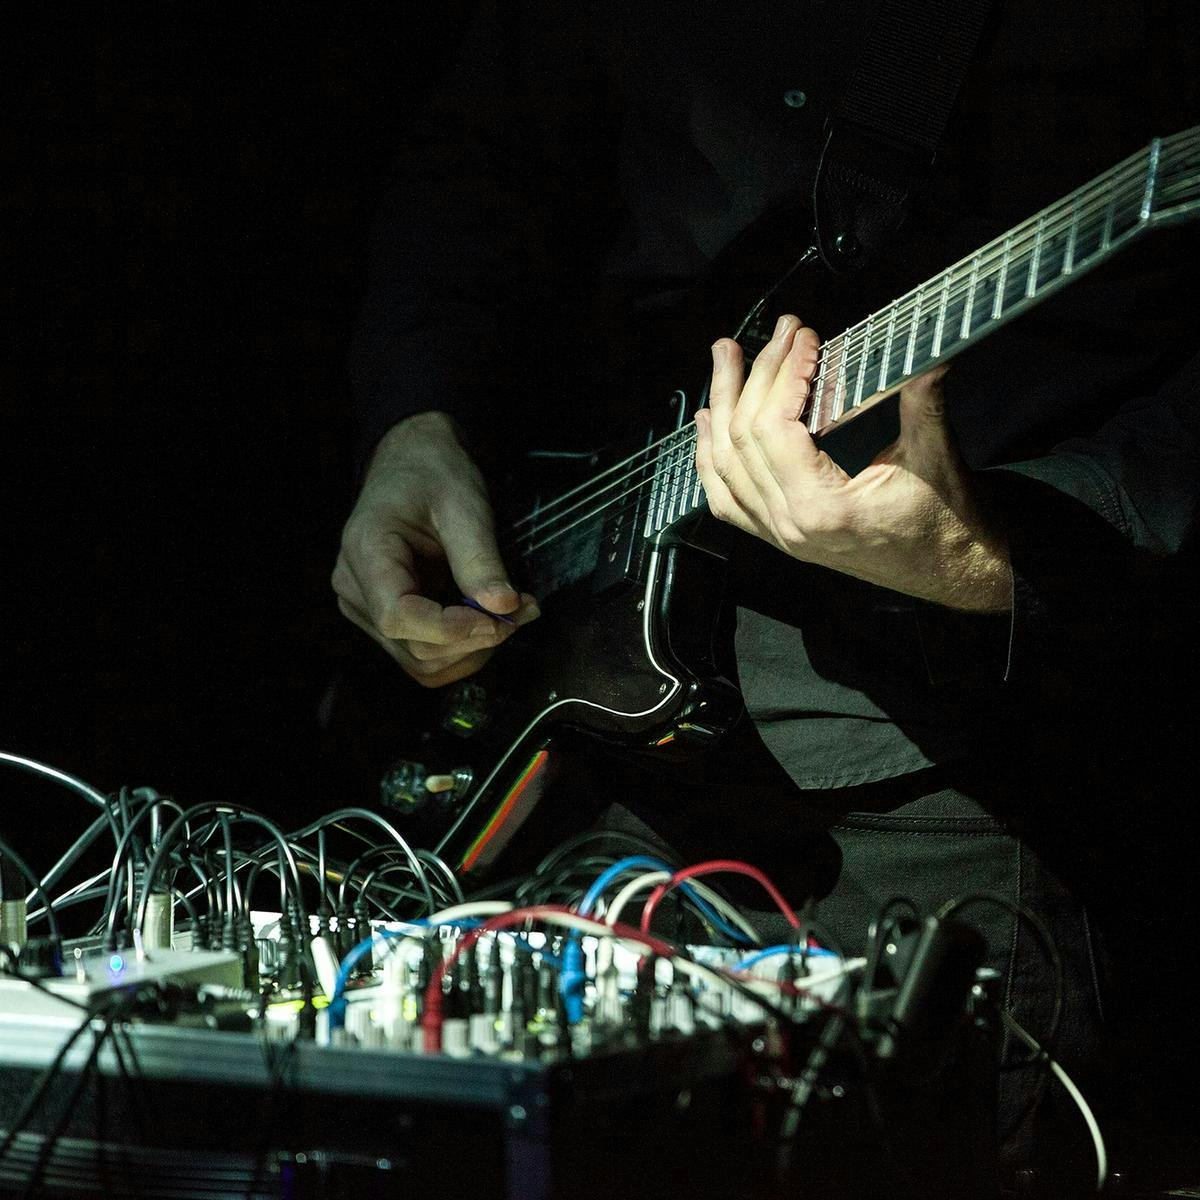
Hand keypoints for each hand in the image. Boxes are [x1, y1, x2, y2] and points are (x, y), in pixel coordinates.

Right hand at [332, 412, 538, 686]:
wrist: (413, 464)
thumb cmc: (433, 474)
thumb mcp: (463, 504)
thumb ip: (480, 557)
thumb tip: (504, 607)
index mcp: (366, 552)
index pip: (398, 617)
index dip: (451, 629)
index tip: (499, 617)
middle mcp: (356, 589)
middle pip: (414, 647)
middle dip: (476, 639)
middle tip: (523, 609)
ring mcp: (367, 609)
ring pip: (422, 662)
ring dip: (474, 649)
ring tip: (511, 614)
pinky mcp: (387, 620)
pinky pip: (425, 655)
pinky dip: (464, 647)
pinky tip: (489, 619)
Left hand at [694, 314, 1011, 611]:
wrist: (954, 570)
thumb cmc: (948, 520)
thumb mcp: (937, 457)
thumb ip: (924, 403)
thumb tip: (931, 351)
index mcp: (822, 508)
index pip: (775, 428)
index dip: (783, 374)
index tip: (802, 336)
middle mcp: (789, 526)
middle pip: (743, 439)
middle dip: (752, 377)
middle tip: (773, 333)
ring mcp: (779, 535)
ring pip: (724, 468)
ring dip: (722, 409)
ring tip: (725, 361)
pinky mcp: (780, 537)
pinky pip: (728, 500)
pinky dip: (713, 460)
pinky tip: (709, 426)